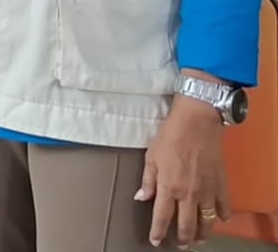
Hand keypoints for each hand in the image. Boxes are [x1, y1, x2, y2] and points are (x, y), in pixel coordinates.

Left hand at [138, 93, 229, 247]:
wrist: (197, 123)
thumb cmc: (170, 136)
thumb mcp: (151, 156)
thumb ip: (148, 180)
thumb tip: (141, 198)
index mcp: (168, 187)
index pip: (162, 216)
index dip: (158, 231)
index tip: (155, 241)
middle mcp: (189, 194)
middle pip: (186, 224)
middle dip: (183, 238)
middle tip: (181, 245)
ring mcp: (207, 191)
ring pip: (207, 221)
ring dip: (202, 233)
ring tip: (198, 239)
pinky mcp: (221, 185)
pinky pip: (223, 207)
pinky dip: (222, 216)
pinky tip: (218, 220)